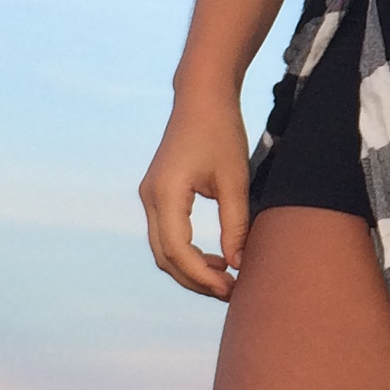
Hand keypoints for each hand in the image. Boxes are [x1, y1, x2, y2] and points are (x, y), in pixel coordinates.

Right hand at [138, 89, 250, 298]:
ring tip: (226, 279)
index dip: (202, 276)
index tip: (230, 288)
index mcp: (166, 193)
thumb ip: (236, 223)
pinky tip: (215, 259)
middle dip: (195, 280)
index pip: (177, 250)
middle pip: (165, 257)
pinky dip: (186, 254)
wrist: (202, 97)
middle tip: (231, 292)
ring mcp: (150, 196)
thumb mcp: (235, 179)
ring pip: (163, 250)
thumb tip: (239, 264)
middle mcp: (150, 198)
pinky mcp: (157, 195)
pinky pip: (166, 235)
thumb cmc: (222, 131)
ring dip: (190, 269)